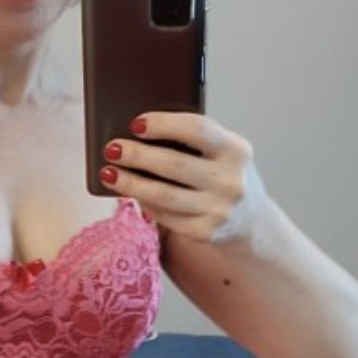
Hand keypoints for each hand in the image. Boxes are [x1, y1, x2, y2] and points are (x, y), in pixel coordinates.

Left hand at [99, 111, 267, 245]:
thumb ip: (192, 140)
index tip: (135, 124)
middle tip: (112, 149)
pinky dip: (144, 202)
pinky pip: (165, 216)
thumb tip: (139, 134)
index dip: (162, 124)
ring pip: (163, 195)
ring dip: (130, 183)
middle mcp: (230, 181)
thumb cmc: (224, 174)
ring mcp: (218, 210)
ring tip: (108, 173)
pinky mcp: (204, 232)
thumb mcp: (221, 151)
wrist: (250, 218)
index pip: (196, 130)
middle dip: (137, 155)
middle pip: (173, 164)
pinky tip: (131, 192)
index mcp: (236, 150)